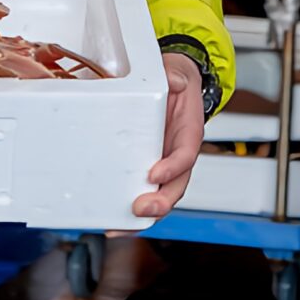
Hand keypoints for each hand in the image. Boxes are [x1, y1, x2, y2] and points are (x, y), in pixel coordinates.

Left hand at [127, 53, 204, 222]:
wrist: (173, 87)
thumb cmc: (176, 84)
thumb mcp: (178, 73)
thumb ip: (177, 76)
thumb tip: (174, 80)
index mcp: (188, 135)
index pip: (186, 156)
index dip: (173, 168)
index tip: (155, 174)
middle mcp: (177, 156)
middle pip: (174, 188)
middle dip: (159, 204)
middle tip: (140, 210)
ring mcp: (162, 166)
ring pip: (157, 199)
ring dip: (140, 218)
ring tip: (118, 227)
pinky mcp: (146, 171)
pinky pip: (140, 193)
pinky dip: (128, 213)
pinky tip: (110, 221)